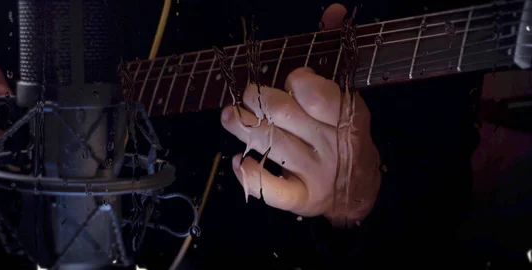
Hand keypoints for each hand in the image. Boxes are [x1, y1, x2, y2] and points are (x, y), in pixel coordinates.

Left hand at [220, 4, 380, 224]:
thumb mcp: (348, 97)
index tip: (292, 80)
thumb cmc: (345, 137)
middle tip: (250, 96)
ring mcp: (315, 172)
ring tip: (230, 115)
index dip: (296, 81)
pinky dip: (251, 176)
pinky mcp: (301, 198)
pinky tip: (238, 161)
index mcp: (347, 116)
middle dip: (257, 99)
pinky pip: (272, 189)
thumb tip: (331, 10)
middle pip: (281, 114)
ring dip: (242, 126)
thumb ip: (334, 53)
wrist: (358, 191)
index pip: (314, 93)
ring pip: (269, 144)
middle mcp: (331, 144)